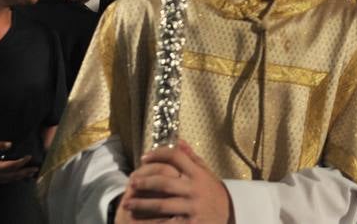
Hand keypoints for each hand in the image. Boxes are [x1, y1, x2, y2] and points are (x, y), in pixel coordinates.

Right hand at [0, 142, 36, 184]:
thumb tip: (11, 144)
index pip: (12, 165)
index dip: (22, 162)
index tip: (29, 157)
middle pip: (13, 176)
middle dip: (25, 172)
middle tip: (35, 169)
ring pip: (9, 181)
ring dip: (20, 177)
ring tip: (29, 174)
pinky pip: (3, 182)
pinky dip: (12, 179)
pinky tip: (17, 177)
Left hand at [115, 140, 231, 223]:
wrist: (229, 216)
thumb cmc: (214, 193)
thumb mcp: (207, 174)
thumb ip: (192, 158)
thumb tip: (178, 141)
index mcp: (199, 174)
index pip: (176, 157)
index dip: (158, 154)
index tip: (144, 157)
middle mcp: (195, 189)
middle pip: (164, 181)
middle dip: (145, 181)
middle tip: (131, 182)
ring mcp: (192, 207)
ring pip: (162, 204)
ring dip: (142, 204)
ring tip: (128, 203)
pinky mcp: (190, 223)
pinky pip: (166, 223)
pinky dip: (151, 223)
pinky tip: (139, 221)